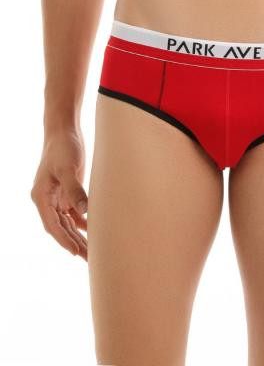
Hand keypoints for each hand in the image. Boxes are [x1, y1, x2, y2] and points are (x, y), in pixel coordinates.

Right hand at [31, 129, 87, 260]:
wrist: (64, 131)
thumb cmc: (63, 147)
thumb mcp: (68, 168)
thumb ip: (75, 190)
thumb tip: (84, 212)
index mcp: (41, 197)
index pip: (53, 225)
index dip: (64, 240)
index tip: (76, 252)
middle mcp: (47, 200)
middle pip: (60, 228)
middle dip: (74, 243)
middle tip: (90, 259)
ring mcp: (57, 197)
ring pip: (67, 223)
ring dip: (79, 236)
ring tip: (93, 252)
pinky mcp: (68, 192)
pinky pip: (74, 213)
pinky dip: (83, 223)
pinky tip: (94, 232)